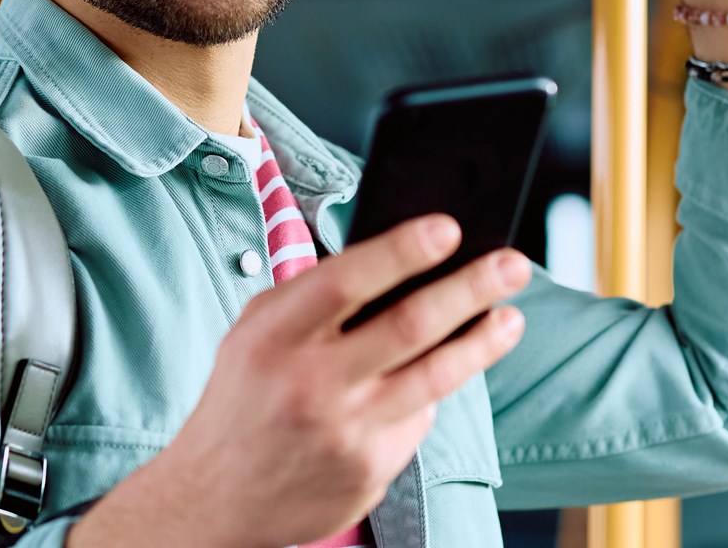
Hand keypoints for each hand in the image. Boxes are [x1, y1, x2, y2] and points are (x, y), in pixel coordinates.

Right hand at [69, 216, 529, 547]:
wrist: (214, 499)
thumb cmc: (243, 398)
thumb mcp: (254, 333)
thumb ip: (313, 298)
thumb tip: (399, 261)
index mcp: (273, 336)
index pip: (347, 280)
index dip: (403, 250)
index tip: (449, 228)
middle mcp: (310, 383)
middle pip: (409, 325)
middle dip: (471, 288)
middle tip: (513, 264)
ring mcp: (345, 432)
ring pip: (436, 376)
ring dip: (483, 341)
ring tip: (512, 316)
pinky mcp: (370, 471)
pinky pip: (419, 419)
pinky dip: (433, 393)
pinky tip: (441, 375)